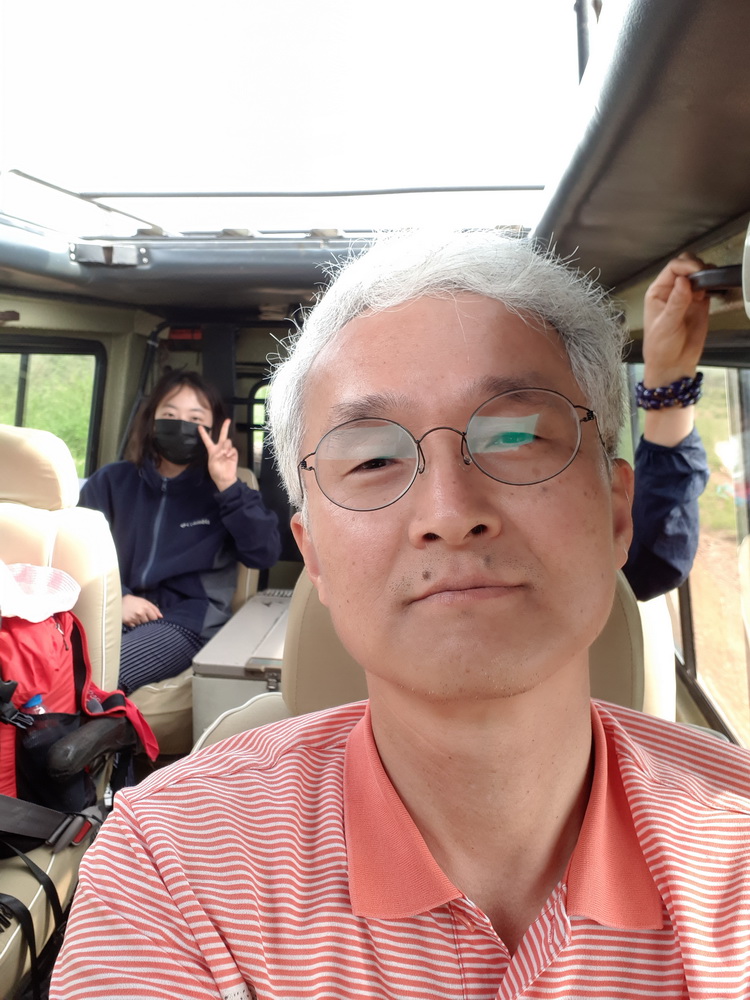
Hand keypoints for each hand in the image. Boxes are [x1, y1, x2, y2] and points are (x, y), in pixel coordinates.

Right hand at [122, 594, 162, 627]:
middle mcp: (140, 613)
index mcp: (145, 607)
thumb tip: (161, 617)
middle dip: (146, 621)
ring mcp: (134, 618)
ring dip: (140, 623)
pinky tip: (132, 620)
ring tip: (136, 617)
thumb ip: (154, 608)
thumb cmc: (133, 601)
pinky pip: (135, 627)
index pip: (154, 618)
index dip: (153, 619)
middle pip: (148, 623)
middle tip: (142, 617)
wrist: (118, 602)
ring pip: (142, 625)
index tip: (151, 619)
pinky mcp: (128, 622)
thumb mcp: (144, 601)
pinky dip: (134, 625)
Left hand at [199, 419, 238, 491]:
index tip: (199, 427)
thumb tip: (224, 450)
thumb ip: (217, 454)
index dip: (203, 433)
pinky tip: (228, 456)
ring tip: (224, 454)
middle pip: (222, 435)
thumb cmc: (216, 471)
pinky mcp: (233, 454)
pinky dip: (230, 452)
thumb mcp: (212, 462)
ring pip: (228, 441)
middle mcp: (220, 448)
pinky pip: (233, 448)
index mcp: (212, 450)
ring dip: (226, 446)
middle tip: (228, 420)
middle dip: (225, 427)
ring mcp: (227, 450)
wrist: (224, 478)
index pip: (207, 440)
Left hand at [641, 254, 710, 447]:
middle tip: (703, 278)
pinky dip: (712, 284)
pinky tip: (712, 292)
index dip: (686, 266)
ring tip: (707, 288)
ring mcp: (687, 296)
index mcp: (657, 292)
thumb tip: (684, 281)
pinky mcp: (700, 304)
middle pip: (685, 266)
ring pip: (698, 274)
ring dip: (706, 275)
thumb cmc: (661, 348)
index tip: (696, 272)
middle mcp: (671, 291)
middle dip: (696, 266)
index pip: (673, 268)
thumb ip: (676, 302)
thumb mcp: (666, 325)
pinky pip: (708, 286)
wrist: (673, 365)